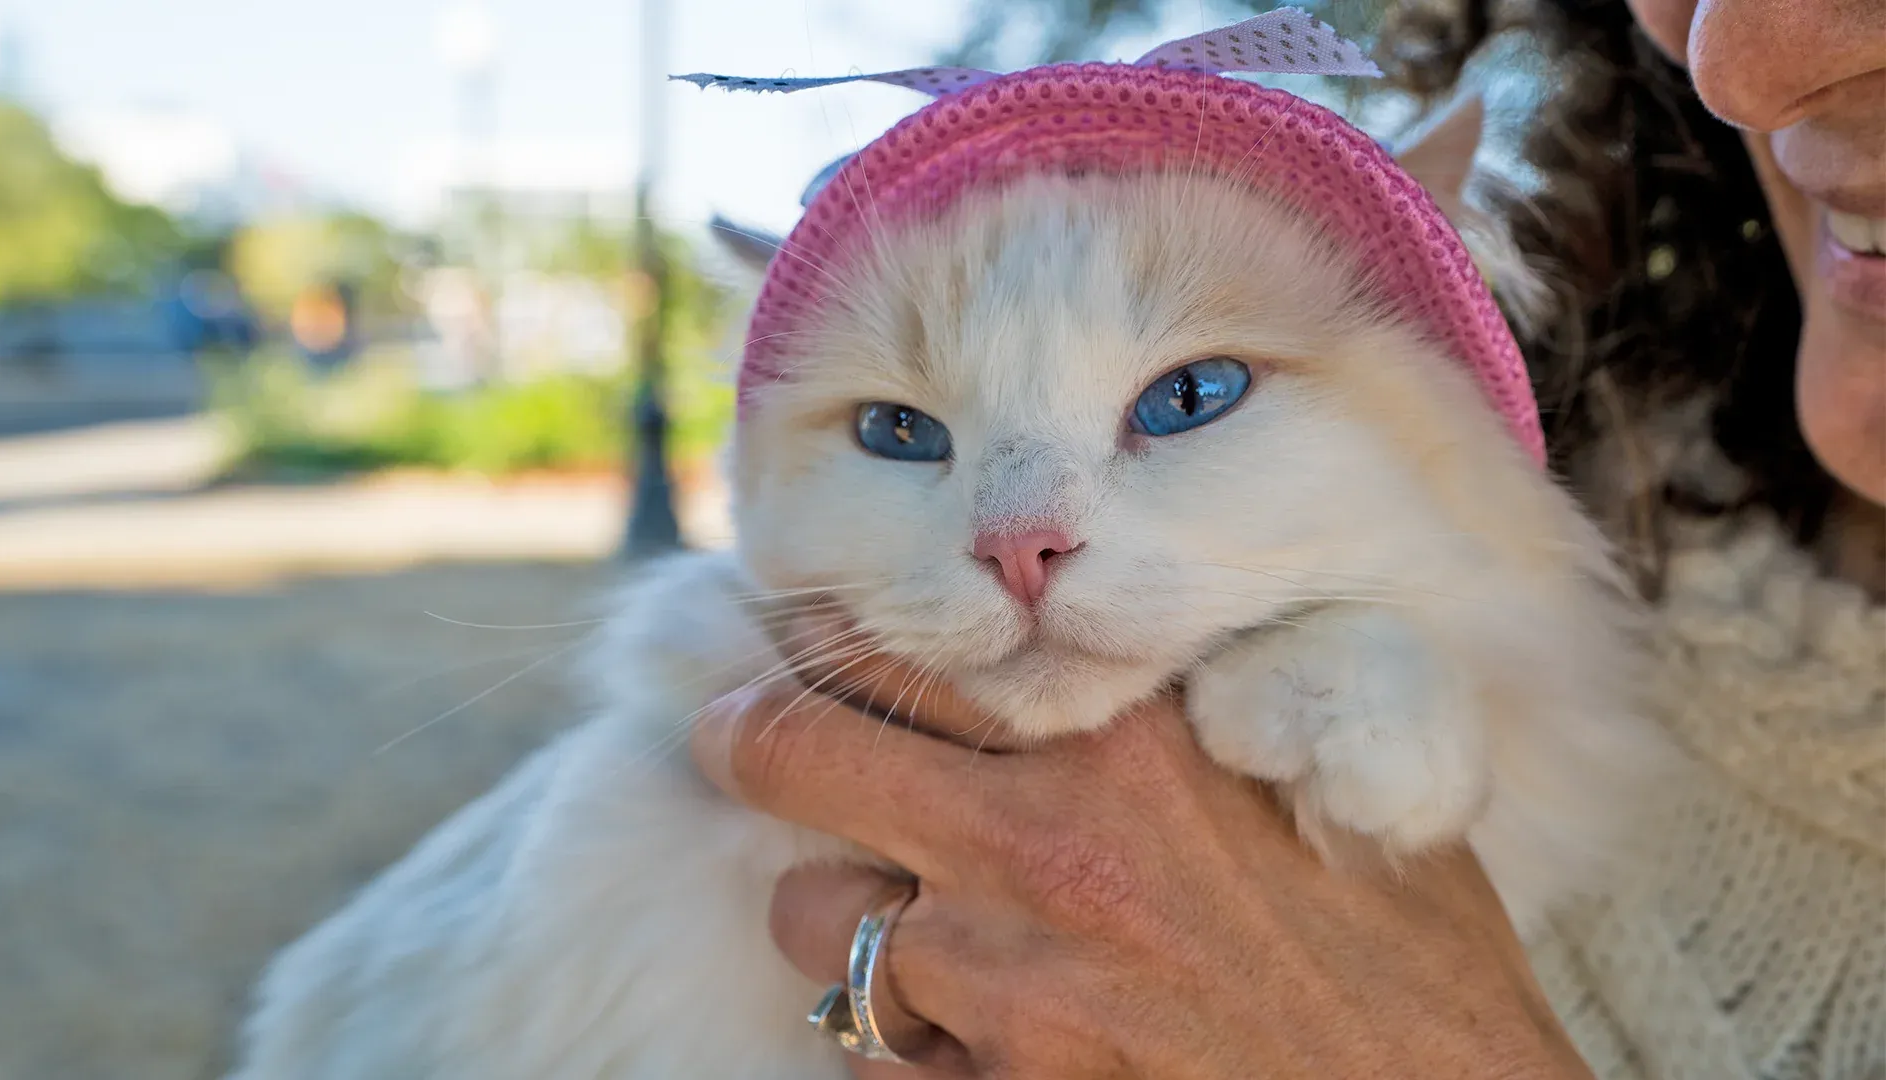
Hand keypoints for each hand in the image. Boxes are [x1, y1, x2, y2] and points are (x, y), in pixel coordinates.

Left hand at [690, 657, 1591, 1078]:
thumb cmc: (1405, 963)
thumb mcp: (1325, 784)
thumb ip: (1206, 708)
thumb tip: (1129, 654)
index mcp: (1124, 745)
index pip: (911, 652)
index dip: (830, 640)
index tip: (802, 640)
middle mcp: (1039, 846)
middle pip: (800, 755)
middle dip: (750, 738)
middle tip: (736, 737)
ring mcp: (1001, 984)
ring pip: (813, 920)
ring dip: (842, 919)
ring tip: (909, 930)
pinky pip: (863, 1060)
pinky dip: (894, 1046)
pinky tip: (966, 1040)